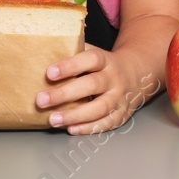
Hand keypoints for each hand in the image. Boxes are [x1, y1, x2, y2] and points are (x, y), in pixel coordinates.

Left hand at [36, 46, 152, 134]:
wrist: (137, 75)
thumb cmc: (104, 66)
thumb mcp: (95, 54)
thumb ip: (74, 53)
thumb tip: (44, 50)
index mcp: (106, 60)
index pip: (90, 60)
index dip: (70, 66)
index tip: (50, 72)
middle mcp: (114, 79)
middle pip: (92, 85)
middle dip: (65, 94)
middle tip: (41, 100)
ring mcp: (119, 98)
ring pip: (100, 108)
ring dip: (75, 115)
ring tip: (53, 119)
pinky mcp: (121, 114)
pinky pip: (106, 123)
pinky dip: (88, 128)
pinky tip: (71, 128)